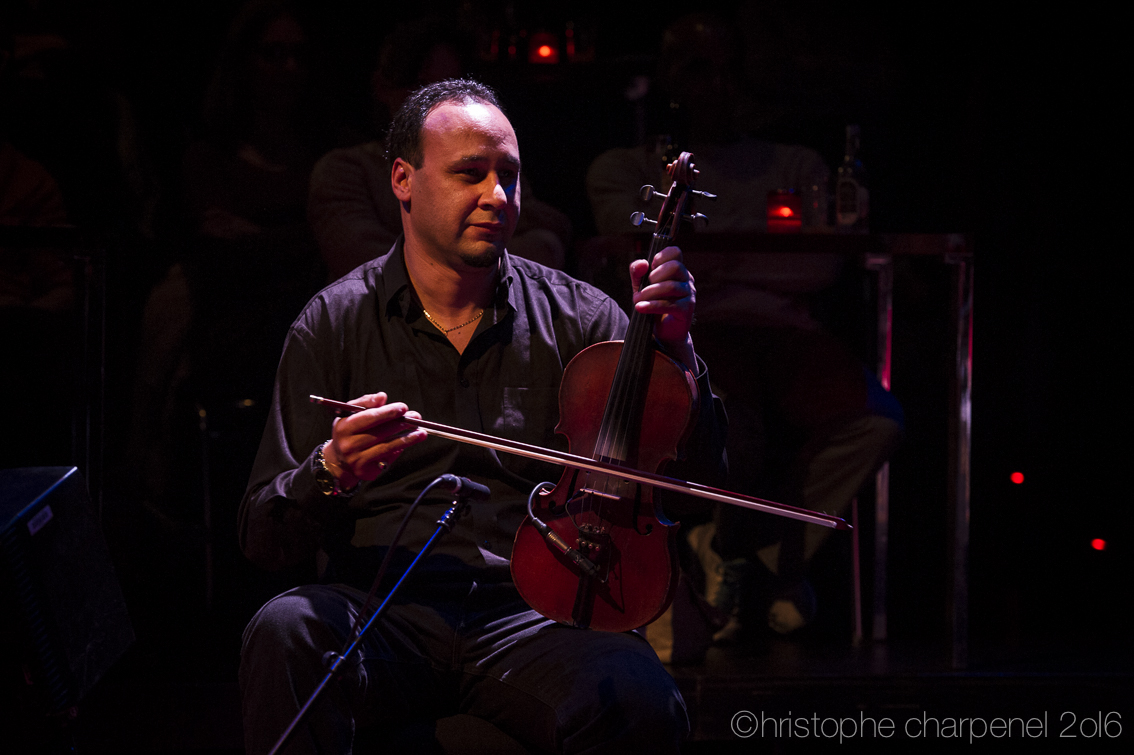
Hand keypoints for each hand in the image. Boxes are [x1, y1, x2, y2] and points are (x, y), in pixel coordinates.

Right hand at [322, 392, 427, 487]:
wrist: (339, 460)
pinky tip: (410, 442)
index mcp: (344, 427)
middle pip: (380, 433)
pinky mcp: (367, 472)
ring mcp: (357, 460)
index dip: (387, 412)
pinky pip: (387, 458)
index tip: (403, 407)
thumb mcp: (350, 414)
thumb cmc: (348, 431)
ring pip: (387, 447)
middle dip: (401, 424)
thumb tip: (382, 397)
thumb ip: (366, 402)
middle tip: (416, 417)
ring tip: (421, 432)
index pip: (368, 418)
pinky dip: (399, 449)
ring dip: (407, 439)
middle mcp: (349, 445)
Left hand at [629, 246, 696, 366]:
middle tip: (644, 286)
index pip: (676, 252)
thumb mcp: (641, 286)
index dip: (662, 256)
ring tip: (636, 300)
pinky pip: (670, 305)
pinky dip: (652, 306)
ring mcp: (689, 295)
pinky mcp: (687, 310)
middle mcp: (686, 280)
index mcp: (677, 270)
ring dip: (650, 292)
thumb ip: (638, 273)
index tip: (650, 267)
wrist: (663, 331)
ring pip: (671, 286)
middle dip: (656, 274)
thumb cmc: (653, 304)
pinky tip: (640, 308)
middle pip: (676, 267)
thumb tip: (642, 263)